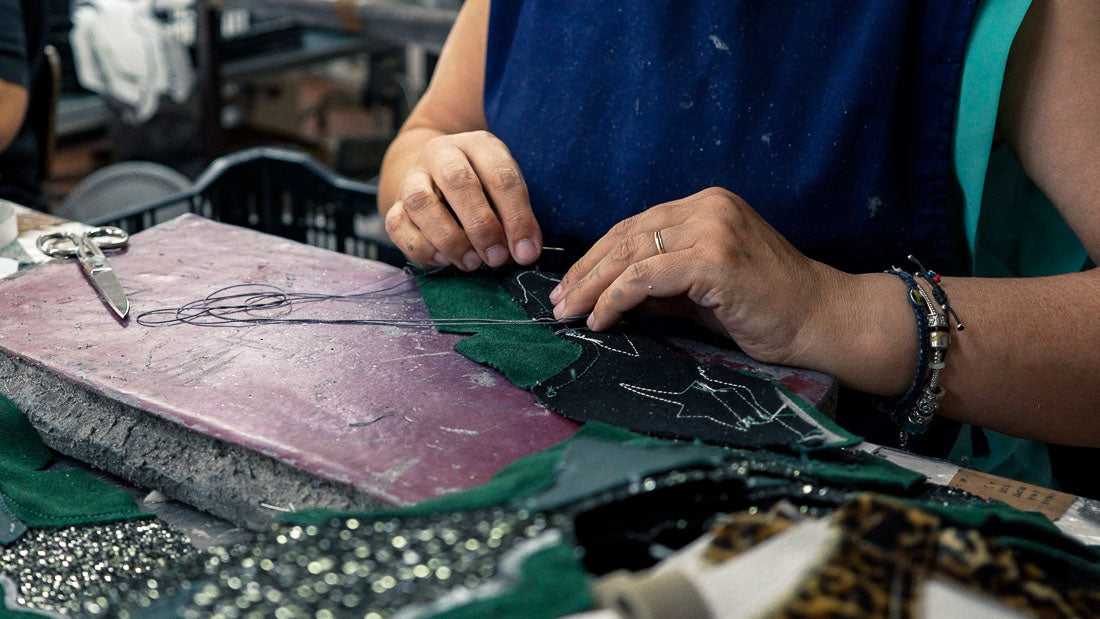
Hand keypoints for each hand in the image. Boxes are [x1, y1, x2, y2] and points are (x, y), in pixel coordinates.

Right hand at [384, 130, 541, 269]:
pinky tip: (444, 260)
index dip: (516, 217)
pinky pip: (397, 224)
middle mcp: (441, 154)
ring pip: (419, 201)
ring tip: (471, 262)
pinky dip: (422, 247)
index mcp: (478, 145)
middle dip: (480, 225)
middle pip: (456, 180)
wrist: (437, 174)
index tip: (526, 251)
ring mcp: (413, 177)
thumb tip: (525, 252)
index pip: (500, 176)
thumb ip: (516, 219)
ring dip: (449, 237)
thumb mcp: (506, 192)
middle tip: (497, 257)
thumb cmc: (483, 187)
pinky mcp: (395, 203)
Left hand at [549, 187, 846, 365]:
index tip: (571, 286)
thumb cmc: (767, 309)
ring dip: (592, 288)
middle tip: (558, 303)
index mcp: (707, 205)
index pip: (635, 226)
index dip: (597, 257)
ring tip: (568, 314)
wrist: (823, 321)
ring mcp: (712, 229)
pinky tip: (601, 320)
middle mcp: (708, 207)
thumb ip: (661, 283)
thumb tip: (609, 295)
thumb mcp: (702, 290)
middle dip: (586, 272)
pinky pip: (646, 279)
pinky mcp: (714, 260)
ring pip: (631, 255)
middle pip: (626, 236)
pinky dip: (617, 300)